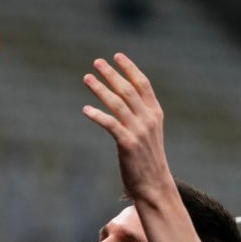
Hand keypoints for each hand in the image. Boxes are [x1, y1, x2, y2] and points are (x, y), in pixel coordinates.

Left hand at [82, 53, 173, 200]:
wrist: (154, 186)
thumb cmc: (148, 161)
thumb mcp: (149, 134)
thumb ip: (140, 116)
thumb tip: (125, 101)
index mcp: (155, 114)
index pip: (142, 84)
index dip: (129, 68)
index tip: (117, 56)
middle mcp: (148, 119)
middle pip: (127, 89)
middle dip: (111, 74)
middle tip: (97, 62)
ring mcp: (139, 131)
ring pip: (117, 103)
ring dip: (100, 89)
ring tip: (87, 78)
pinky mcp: (128, 144)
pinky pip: (110, 124)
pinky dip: (97, 115)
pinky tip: (85, 109)